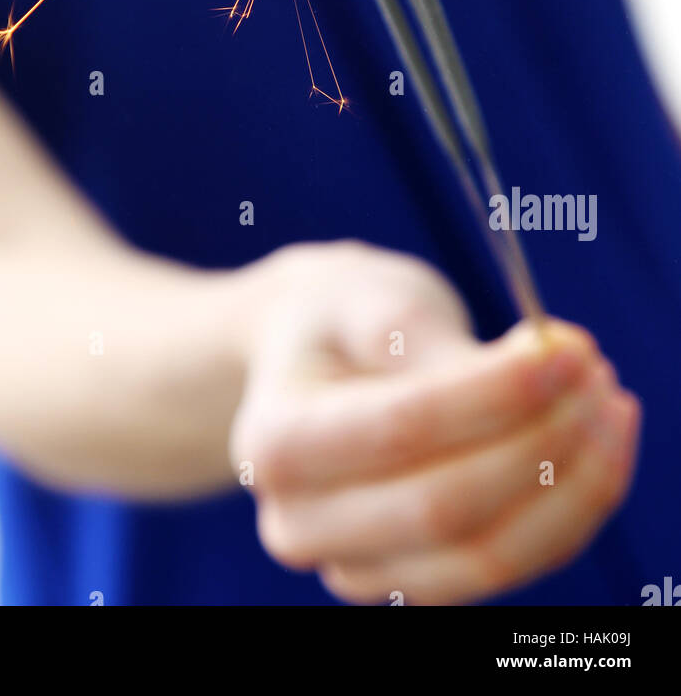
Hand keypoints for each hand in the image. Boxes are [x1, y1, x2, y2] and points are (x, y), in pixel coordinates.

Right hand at [232, 241, 639, 603]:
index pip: (400, 429)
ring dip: (569, 486)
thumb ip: (432, 338)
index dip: (494, 394)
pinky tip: (596, 444)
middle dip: (540, 439)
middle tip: (594, 370)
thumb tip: (533, 376)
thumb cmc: (342, 318)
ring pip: (484, 556)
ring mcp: (353, 566)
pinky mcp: (412, 582)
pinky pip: (506, 566)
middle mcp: (299, 523)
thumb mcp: (368, 295)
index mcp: (272, 440)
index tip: (566, 348)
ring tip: (605, 405)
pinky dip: (566, 510)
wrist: (311, 362)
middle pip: (443, 507)